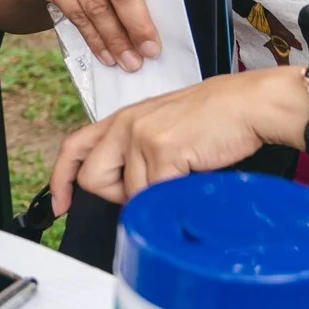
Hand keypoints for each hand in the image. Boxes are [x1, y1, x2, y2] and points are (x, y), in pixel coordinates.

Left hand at [51, 69, 306, 212]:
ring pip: (129, 193)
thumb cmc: (213, 117)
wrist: (248, 104)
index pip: (73, 148)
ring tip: (180, 176)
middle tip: (148, 190)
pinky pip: (155, 194)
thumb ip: (136, 149)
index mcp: (120, 119)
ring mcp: (141, 137)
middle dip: (117, 196)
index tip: (60, 204)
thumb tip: (125, 187)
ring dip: (154, 197)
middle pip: (92, 179)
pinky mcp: (163, 151)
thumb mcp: (161, 126)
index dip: (60, 180)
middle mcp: (124, 125)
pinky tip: (190, 178)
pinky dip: (173, 197)